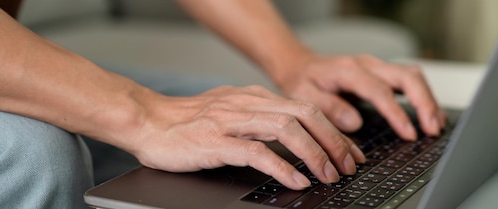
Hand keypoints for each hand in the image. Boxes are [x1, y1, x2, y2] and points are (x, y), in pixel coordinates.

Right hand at [125, 85, 365, 189]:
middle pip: (305, 115)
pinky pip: (257, 152)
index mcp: (255, 98)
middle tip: (348, 166)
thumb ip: (260, 121)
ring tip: (328, 175)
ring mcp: (232, 121)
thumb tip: (295, 139)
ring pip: (287, 130)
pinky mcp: (216, 140)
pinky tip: (296, 181)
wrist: (147, 121)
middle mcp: (248, 104)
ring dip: (314, 154)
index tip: (350, 152)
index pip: (307, 109)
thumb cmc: (187, 123)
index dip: (334, 132)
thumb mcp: (232, 113)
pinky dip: (282, 167)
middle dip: (333, 142)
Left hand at [273, 54, 445, 139]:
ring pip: (413, 76)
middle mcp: (367, 65)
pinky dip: (423, 97)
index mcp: (348, 71)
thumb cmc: (302, 81)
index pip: (380, 91)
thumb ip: (328, 108)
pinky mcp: (382, 73)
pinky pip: (410, 81)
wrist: (300, 65)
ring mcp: (377, 67)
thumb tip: (355, 123)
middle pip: (406, 77)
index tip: (409, 133)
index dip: (397, 113)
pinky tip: (430, 115)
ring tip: (435, 125)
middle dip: (424, 103)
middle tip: (432, 129)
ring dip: (428, 100)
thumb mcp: (304, 96)